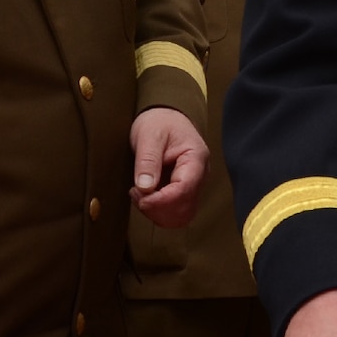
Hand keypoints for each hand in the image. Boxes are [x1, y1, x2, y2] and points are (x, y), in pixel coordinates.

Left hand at [129, 107, 207, 227]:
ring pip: (181, 217)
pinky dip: (159, 213)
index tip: (140, 197)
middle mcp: (200, 176)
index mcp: (195, 158)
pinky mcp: (184, 194)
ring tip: (139, 194)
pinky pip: (176, 214)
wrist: (165, 119)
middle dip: (157, 208)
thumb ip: (147, 160)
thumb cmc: (159, 123)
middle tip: (136, 192)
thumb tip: (145, 187)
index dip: (161, 200)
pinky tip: (146, 198)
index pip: (184, 189)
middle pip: (185, 209)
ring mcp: (194, 187)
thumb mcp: (149, 135)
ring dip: (157, 214)